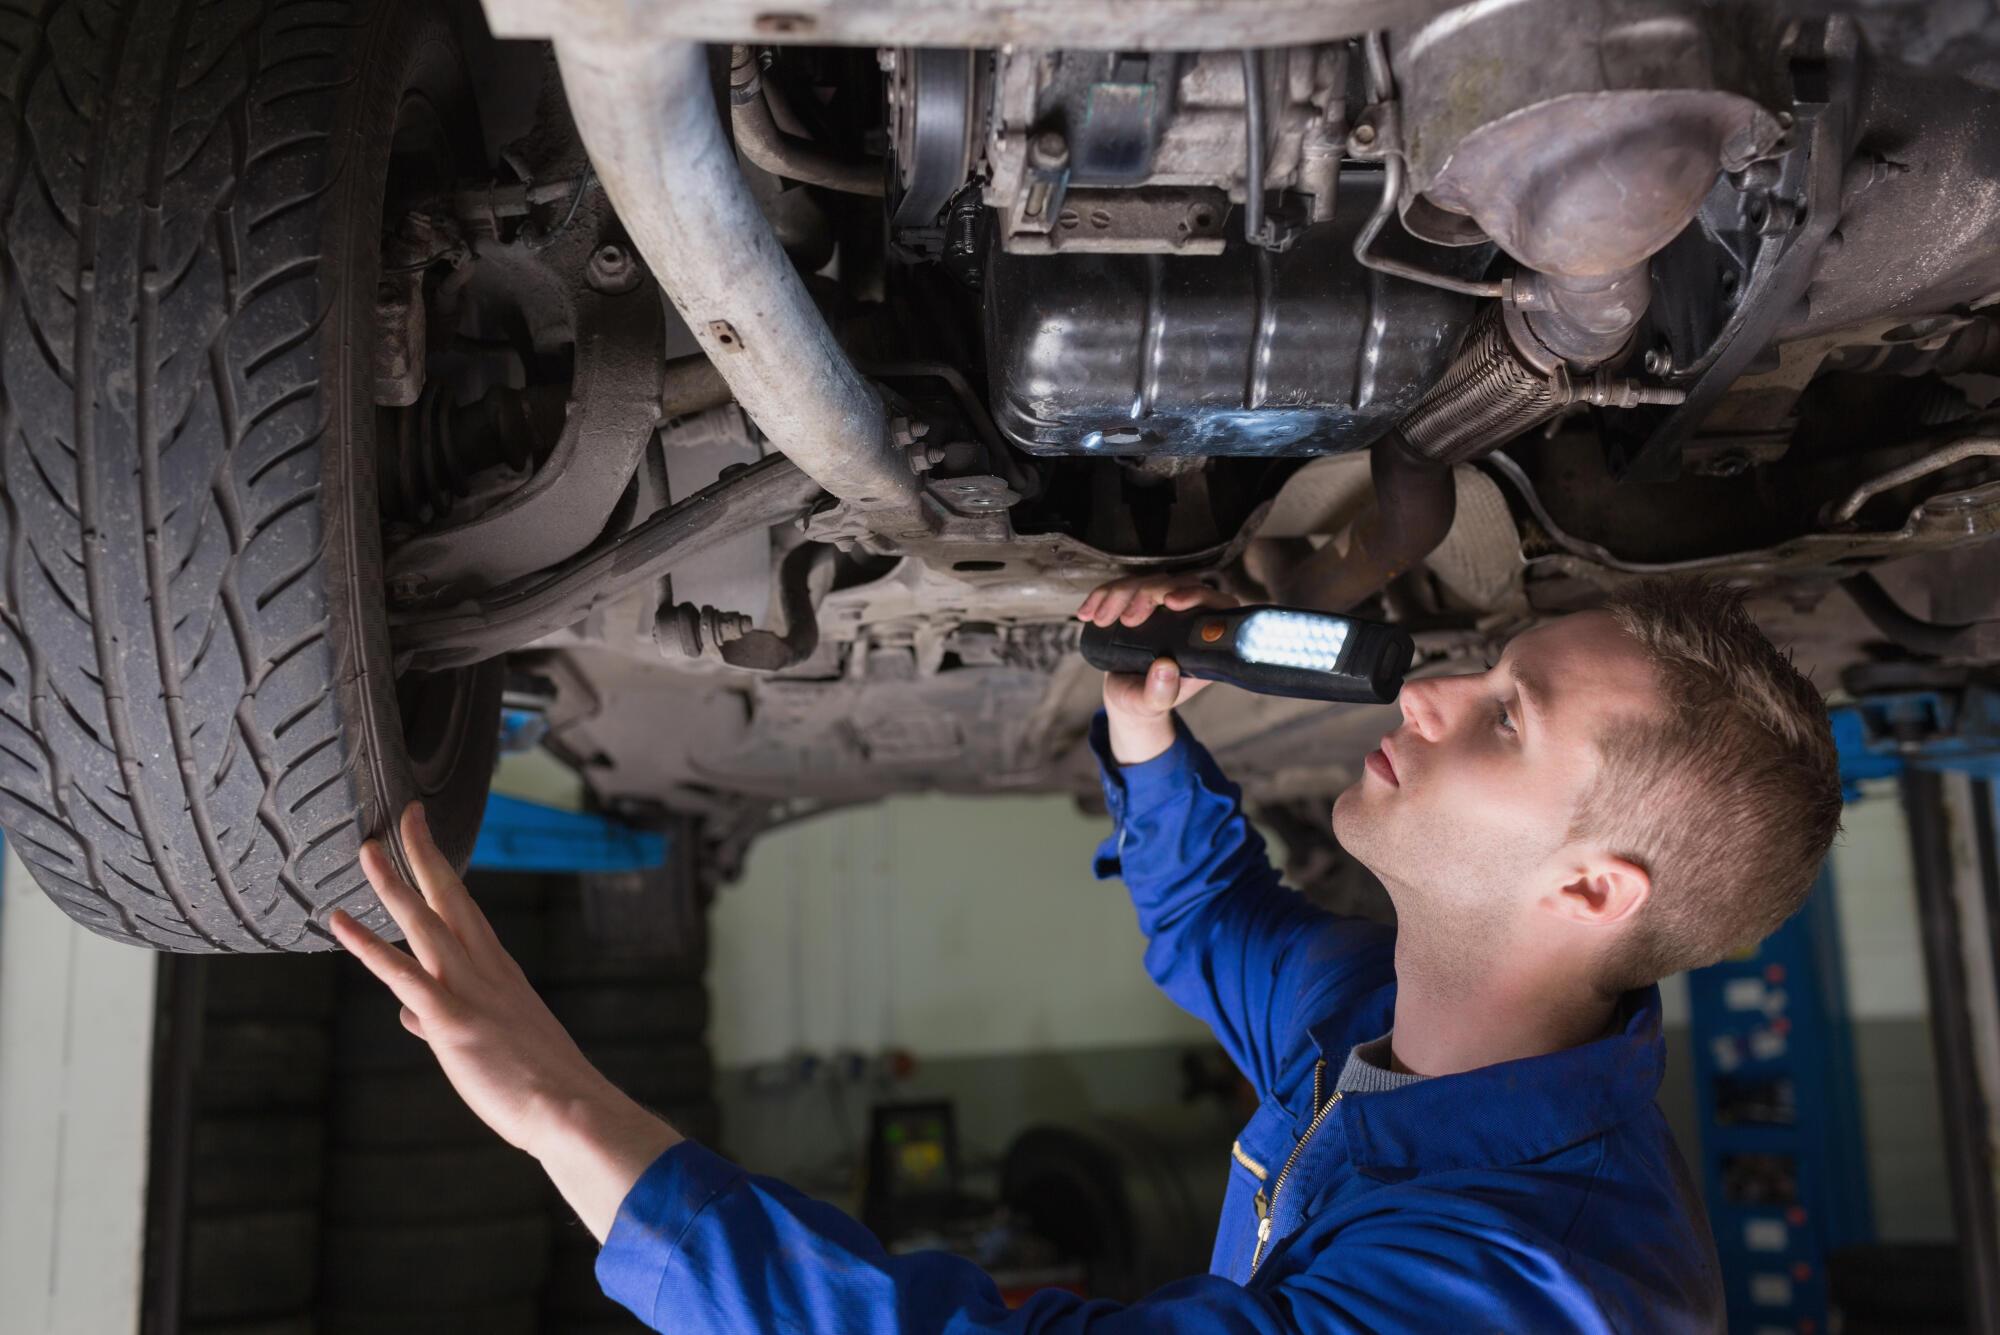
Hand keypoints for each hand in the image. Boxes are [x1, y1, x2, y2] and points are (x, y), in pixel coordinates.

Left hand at [330, 803, 679, 1239]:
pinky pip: (403, 975)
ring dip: (393, 884)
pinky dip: (368, 945)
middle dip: (425, 854)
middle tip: (404, 816)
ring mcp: (470, 992)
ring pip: (425, 924)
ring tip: (366, 849)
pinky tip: (339, 923)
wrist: (570, 1112)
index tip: (425, 837)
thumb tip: (408, 1015)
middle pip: (451, 899)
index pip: (466, 909)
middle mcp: (486, 970)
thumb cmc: (538, 1085)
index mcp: (499, 973)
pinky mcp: (453, 1022)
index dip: (441, 871)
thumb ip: (445, 1023)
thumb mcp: (497, 1043)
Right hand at [1076, 575, 1237, 763]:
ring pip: (1149, 581)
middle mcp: (1189, 619)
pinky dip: (1104, 594)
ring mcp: (1165, 608)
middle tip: (1126, 620)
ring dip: (1121, 593)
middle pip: (1178, 585)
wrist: (1123, 694)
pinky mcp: (1142, 602)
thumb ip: (1160, 693)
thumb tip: (1166, 667)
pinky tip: (1088, 611)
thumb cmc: (1143, 701)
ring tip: (1101, 619)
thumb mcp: (1150, 704)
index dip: (1197, 595)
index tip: (1170, 601)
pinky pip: (1125, 586)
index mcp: (1204, 642)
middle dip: (1147, 594)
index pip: (1215, 605)